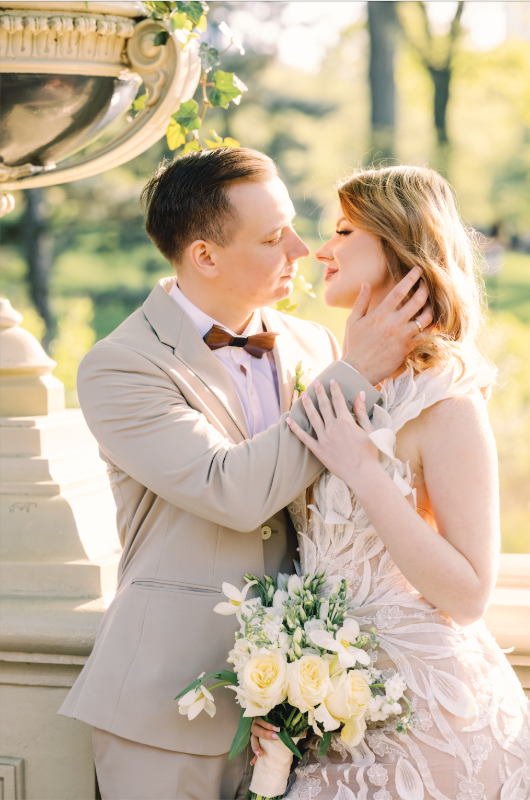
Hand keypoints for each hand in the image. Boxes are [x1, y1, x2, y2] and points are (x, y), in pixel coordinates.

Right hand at [249, 719, 306, 765]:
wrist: (275, 726)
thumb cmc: (278, 723)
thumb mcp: (285, 724)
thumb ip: (293, 728)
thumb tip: (304, 733)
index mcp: (264, 717)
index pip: (263, 717)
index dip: (269, 723)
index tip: (279, 729)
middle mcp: (257, 723)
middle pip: (256, 727)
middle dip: (265, 733)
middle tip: (276, 737)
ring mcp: (255, 732)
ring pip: (252, 737)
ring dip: (255, 746)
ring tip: (260, 754)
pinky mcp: (255, 741)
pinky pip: (253, 748)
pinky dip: (253, 755)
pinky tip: (253, 762)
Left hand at [286, 379, 378, 487]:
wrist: (363, 474)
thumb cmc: (370, 452)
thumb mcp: (369, 429)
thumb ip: (361, 411)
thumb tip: (359, 394)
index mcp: (345, 421)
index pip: (338, 400)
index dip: (334, 389)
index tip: (331, 380)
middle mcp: (332, 427)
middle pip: (324, 406)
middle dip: (319, 392)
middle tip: (315, 383)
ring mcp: (323, 439)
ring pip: (312, 418)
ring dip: (307, 405)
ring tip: (303, 395)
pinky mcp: (318, 450)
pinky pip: (304, 438)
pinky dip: (295, 429)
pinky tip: (289, 420)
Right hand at [342, 267, 432, 384]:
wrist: (358, 370)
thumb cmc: (354, 345)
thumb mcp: (353, 321)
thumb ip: (361, 301)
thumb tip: (365, 284)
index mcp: (380, 314)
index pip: (399, 291)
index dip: (411, 278)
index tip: (418, 270)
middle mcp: (394, 322)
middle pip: (417, 301)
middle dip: (425, 289)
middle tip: (428, 284)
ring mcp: (403, 335)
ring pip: (425, 317)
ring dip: (431, 308)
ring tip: (431, 303)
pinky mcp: (408, 347)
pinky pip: (426, 335)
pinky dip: (432, 327)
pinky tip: (434, 322)